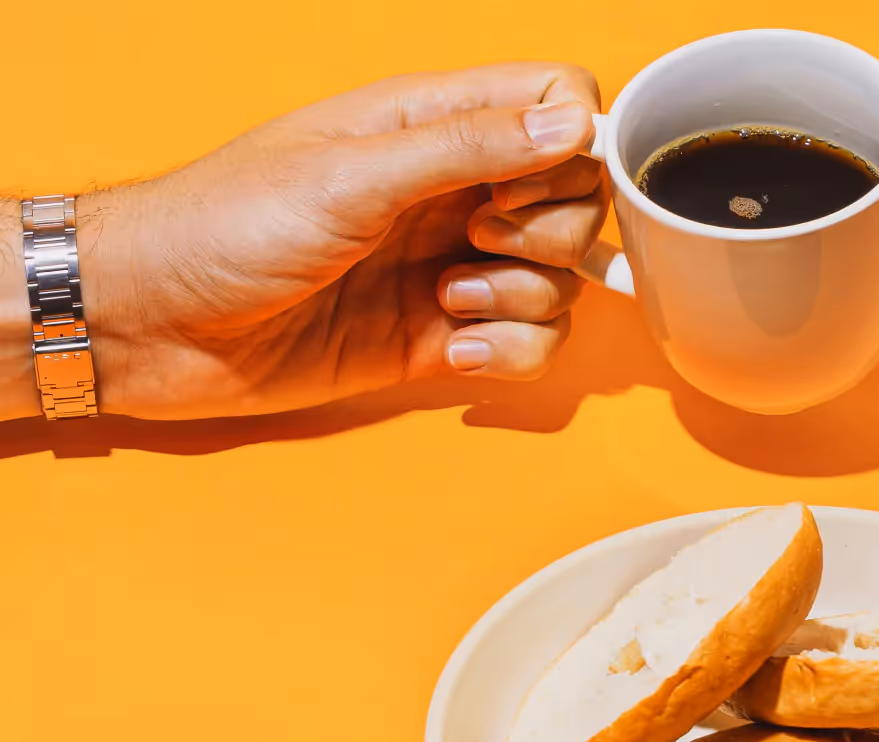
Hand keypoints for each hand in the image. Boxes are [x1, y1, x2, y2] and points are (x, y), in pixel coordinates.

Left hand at [0, 63, 607, 419]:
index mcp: (432, 124)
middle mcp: (454, 191)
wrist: (155, 325)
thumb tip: (572, 122)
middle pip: (577, 201)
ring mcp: (452, 265)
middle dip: (551, 235)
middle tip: (478, 242)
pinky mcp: (442, 336)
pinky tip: (452, 352)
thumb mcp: (350, 175)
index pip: (558, 103)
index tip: (522, 187)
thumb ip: (467, 147)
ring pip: (560, 281)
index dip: (573, 146)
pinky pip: (529, 344)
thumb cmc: (224, 227)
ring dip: (522, 301)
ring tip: (445, 302)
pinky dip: (508, 354)